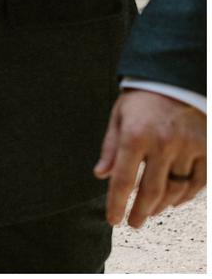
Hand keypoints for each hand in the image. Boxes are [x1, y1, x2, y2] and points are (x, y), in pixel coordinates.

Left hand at [94, 89, 206, 227]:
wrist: (174, 79)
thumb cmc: (141, 100)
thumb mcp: (118, 117)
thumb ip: (110, 148)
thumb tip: (100, 175)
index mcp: (135, 135)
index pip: (124, 179)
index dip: (117, 203)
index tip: (113, 219)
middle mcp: (163, 143)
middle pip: (151, 190)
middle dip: (140, 211)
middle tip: (133, 223)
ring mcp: (188, 147)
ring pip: (176, 189)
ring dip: (162, 206)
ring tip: (150, 212)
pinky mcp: (206, 148)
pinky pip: (198, 182)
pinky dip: (186, 196)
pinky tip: (174, 202)